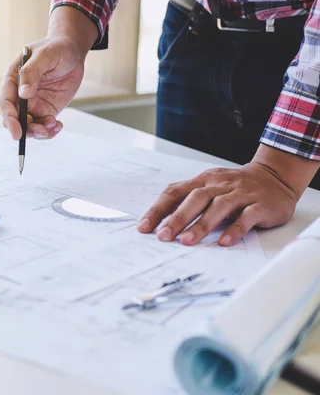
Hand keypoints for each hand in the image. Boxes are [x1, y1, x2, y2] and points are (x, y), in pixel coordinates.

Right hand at [0, 36, 84, 140]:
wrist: (73, 51)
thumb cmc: (56, 48)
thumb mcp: (45, 55)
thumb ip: (31, 73)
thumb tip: (23, 94)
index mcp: (13, 80)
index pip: (6, 103)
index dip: (10, 119)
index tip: (17, 133)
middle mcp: (20, 95)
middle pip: (15, 119)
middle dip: (25, 130)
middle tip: (41, 132)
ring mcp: (33, 104)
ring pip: (29, 126)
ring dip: (39, 132)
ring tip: (53, 126)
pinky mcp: (46, 109)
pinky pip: (44, 125)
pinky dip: (50, 131)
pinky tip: (58, 125)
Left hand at [136, 162, 299, 246]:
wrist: (275, 177)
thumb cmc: (234, 187)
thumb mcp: (209, 187)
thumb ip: (187, 200)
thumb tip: (160, 221)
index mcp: (202, 181)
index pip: (175, 192)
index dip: (158, 209)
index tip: (144, 227)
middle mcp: (220, 185)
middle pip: (195, 199)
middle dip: (177, 218)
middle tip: (163, 236)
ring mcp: (241, 194)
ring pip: (219, 207)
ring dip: (202, 225)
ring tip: (187, 241)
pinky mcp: (260, 205)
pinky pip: (247, 217)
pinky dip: (234, 229)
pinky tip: (224, 242)